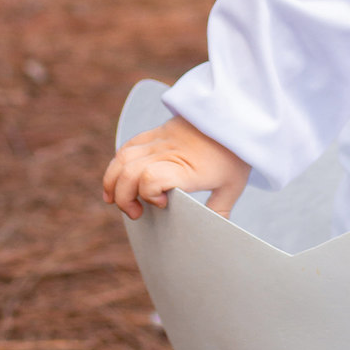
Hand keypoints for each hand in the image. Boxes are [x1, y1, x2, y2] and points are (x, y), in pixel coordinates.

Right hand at [102, 115, 250, 220]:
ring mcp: (161, 139)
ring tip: (116, 200)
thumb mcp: (232, 185)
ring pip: (122, 158)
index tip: (162, 205)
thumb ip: (219, 210)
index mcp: (188, 167)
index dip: (149, 194)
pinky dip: (117, 164)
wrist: (236, 114)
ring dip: (112, 181)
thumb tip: (215, 234)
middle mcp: (169, 152)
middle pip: (130, 172)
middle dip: (123, 198)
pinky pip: (128, 146)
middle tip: (135, 213)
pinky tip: (119, 179)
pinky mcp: (157, 131)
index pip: (152, 178)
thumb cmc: (235, 152)